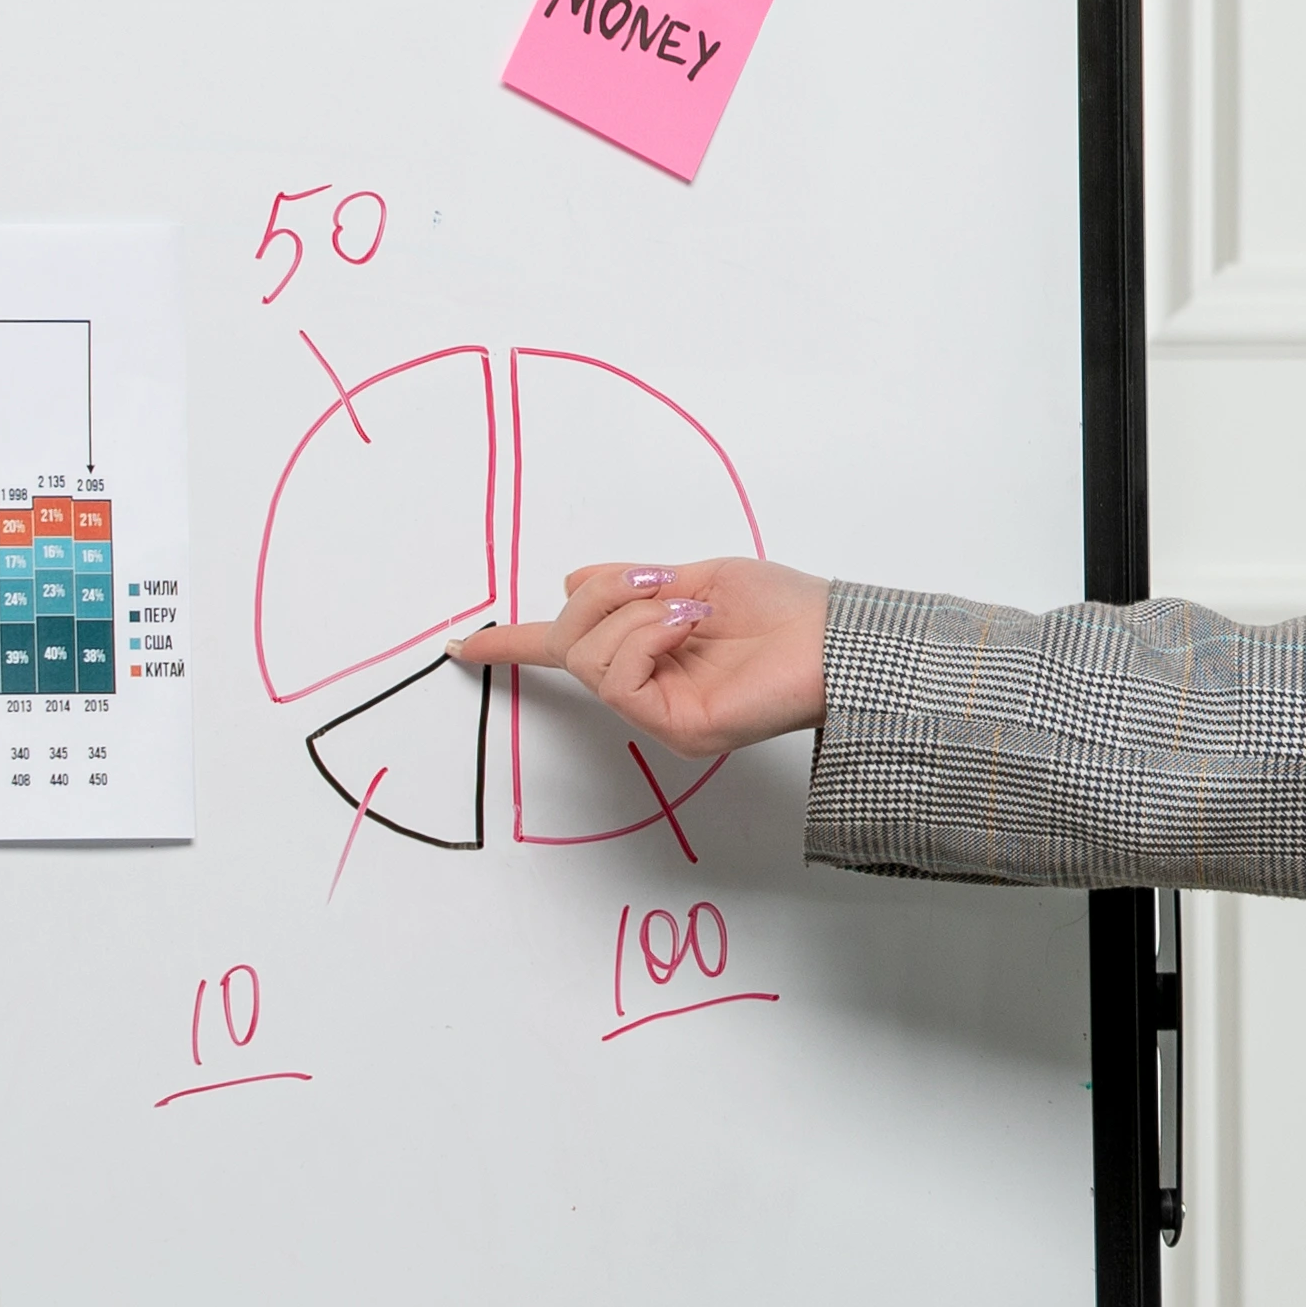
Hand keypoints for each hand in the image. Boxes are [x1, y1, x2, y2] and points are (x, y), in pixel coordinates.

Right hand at [454, 558, 837, 760]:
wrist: (840, 640)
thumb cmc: (786, 610)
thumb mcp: (694, 578)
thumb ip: (632, 586)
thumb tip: (573, 580)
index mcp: (650, 650)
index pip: (568, 648)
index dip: (513, 642)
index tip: (464, 643)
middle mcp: (648, 687)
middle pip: (569, 638)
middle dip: (602, 593)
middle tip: (659, 581)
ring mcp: (659, 712)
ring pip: (589, 654)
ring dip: (632, 612)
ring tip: (687, 609)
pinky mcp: (675, 728)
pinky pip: (619, 675)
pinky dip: (646, 636)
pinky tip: (688, 626)